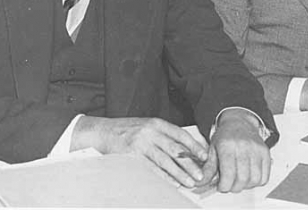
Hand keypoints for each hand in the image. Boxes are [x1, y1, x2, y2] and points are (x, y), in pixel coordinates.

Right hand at [71, 116, 208, 187]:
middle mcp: (150, 132)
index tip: (205, 156)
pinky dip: (162, 177)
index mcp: (156, 123)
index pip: (180, 134)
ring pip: (165, 161)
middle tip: (201, 174)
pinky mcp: (131, 156)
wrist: (102, 132)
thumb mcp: (147, 126)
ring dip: (179, 173)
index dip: (194, 145)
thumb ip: (164, 135)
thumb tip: (186, 149)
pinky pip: (150, 169)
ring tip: (190, 182)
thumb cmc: (127, 130)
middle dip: (190, 163)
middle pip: (175, 149)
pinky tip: (171, 184)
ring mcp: (140, 144)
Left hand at [202, 109, 270, 192]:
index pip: (228, 174)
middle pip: (242, 179)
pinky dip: (257, 182)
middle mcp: (243, 146)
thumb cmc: (225, 136)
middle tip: (229, 185)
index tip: (221, 186)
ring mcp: (256, 149)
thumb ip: (207, 168)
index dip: (224, 186)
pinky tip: (248, 177)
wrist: (238, 122)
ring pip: (254, 180)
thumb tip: (200, 182)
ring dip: (245, 186)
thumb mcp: (212, 150)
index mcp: (227, 145)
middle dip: (234, 188)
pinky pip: (264, 176)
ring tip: (238, 181)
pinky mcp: (265, 152)